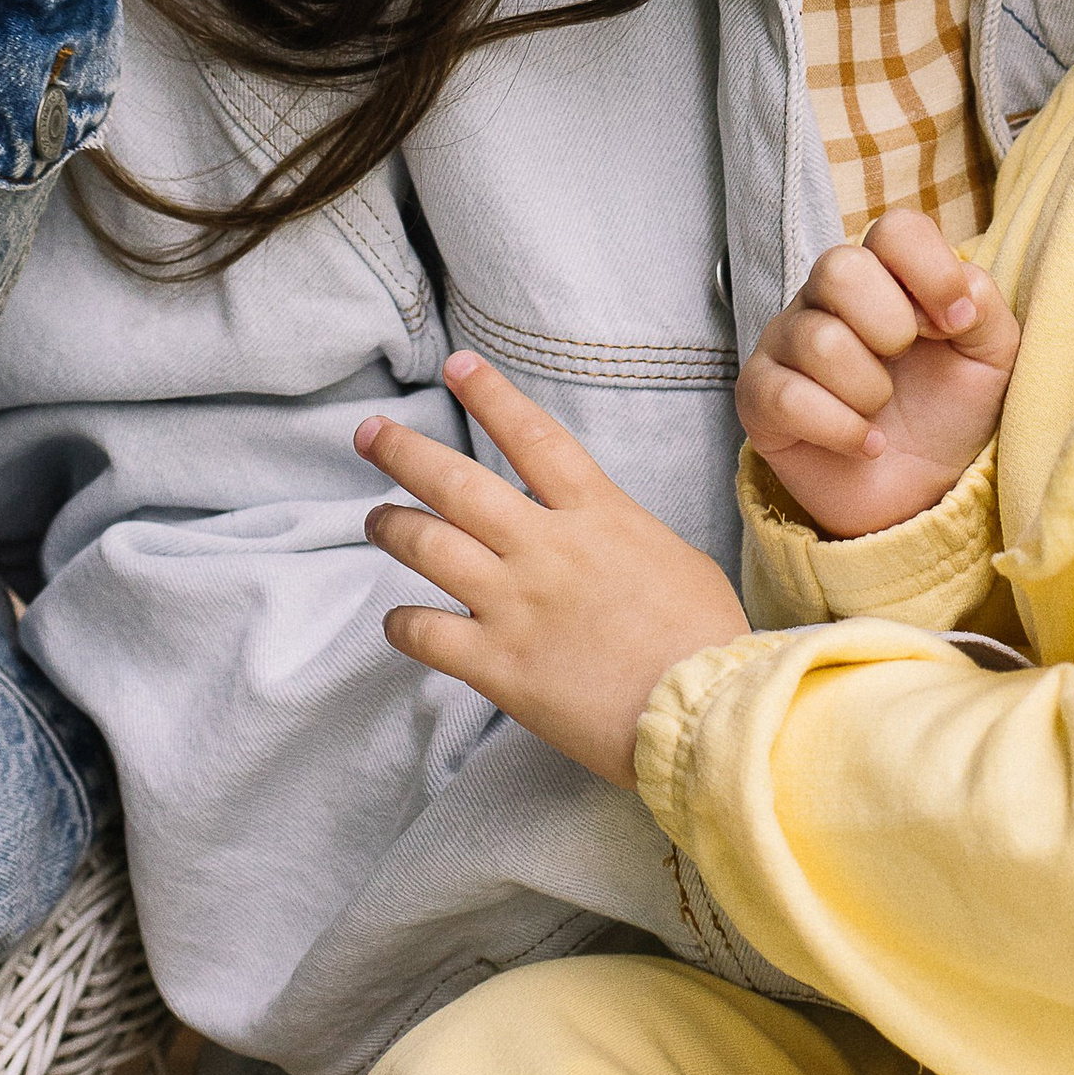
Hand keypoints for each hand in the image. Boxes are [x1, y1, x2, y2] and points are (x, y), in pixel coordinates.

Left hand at [358, 352, 748, 787]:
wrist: (702, 708)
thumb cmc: (704, 635)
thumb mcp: (675, 556)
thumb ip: (623, 534)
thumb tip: (601, 532)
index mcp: (597, 512)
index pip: (532, 436)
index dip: (490, 395)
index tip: (457, 366)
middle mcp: (545, 548)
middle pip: (457, 483)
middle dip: (405, 451)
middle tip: (369, 433)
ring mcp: (515, 604)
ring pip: (429, 547)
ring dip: (392, 526)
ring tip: (375, 517)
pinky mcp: (498, 665)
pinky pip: (427, 634)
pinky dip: (402, 623)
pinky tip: (395, 619)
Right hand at [738, 212, 1020, 538]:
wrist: (920, 492)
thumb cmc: (948, 411)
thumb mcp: (990, 356)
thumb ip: (983, 305)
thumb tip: (956, 297)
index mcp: (883, 271)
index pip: (895, 229)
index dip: (932, 273)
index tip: (956, 325)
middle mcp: (826, 295)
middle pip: (838, 267)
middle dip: (891, 327)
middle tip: (903, 363)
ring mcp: (786, 342)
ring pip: (819, 339)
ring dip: (870, 390)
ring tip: (882, 411)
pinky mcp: (759, 396)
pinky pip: (788, 397)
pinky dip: (843, 430)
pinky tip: (867, 444)